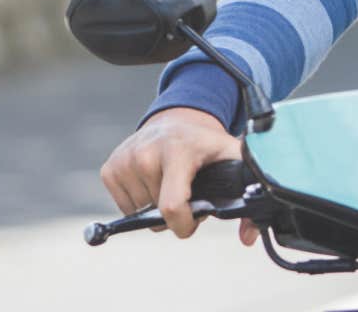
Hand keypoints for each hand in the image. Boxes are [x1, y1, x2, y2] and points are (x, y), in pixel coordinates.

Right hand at [101, 107, 258, 245]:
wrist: (176, 119)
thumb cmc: (204, 144)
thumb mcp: (231, 158)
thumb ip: (247, 193)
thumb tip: (248, 239)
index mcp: (178, 152)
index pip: (173, 206)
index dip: (184, 225)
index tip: (192, 221)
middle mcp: (146, 154)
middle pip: (158, 215)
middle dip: (175, 214)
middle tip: (186, 191)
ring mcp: (125, 161)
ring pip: (141, 214)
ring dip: (156, 208)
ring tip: (170, 184)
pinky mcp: (110, 168)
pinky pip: (125, 207)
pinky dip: (139, 203)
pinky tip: (152, 182)